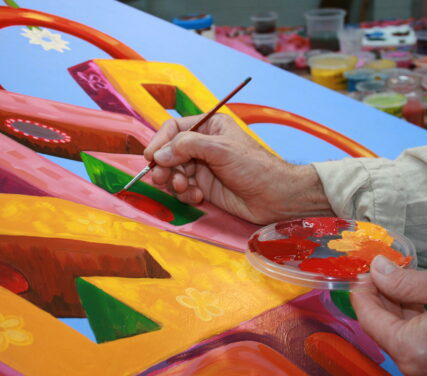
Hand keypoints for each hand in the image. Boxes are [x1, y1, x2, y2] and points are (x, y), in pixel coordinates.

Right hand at [143, 114, 333, 223]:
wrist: (275, 197)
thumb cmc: (254, 167)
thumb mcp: (221, 149)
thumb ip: (187, 146)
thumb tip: (159, 155)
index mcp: (209, 127)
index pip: (174, 129)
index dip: (159, 142)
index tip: (151, 158)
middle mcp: (203, 145)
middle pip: (169, 152)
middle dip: (164, 166)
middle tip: (163, 179)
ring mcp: (203, 167)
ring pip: (173, 172)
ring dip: (174, 182)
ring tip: (185, 188)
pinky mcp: (205, 187)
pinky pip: (183, 188)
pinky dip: (185, 194)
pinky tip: (198, 197)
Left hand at [351, 245, 426, 375]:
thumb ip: (404, 282)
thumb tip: (378, 272)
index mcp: (420, 351)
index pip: (372, 322)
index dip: (364, 294)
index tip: (364, 274)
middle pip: (388, 335)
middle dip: (382, 302)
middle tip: (379, 274)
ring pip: (406, 343)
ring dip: (399, 314)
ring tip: (397, 283)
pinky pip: (426, 351)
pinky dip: (418, 327)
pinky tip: (416, 302)